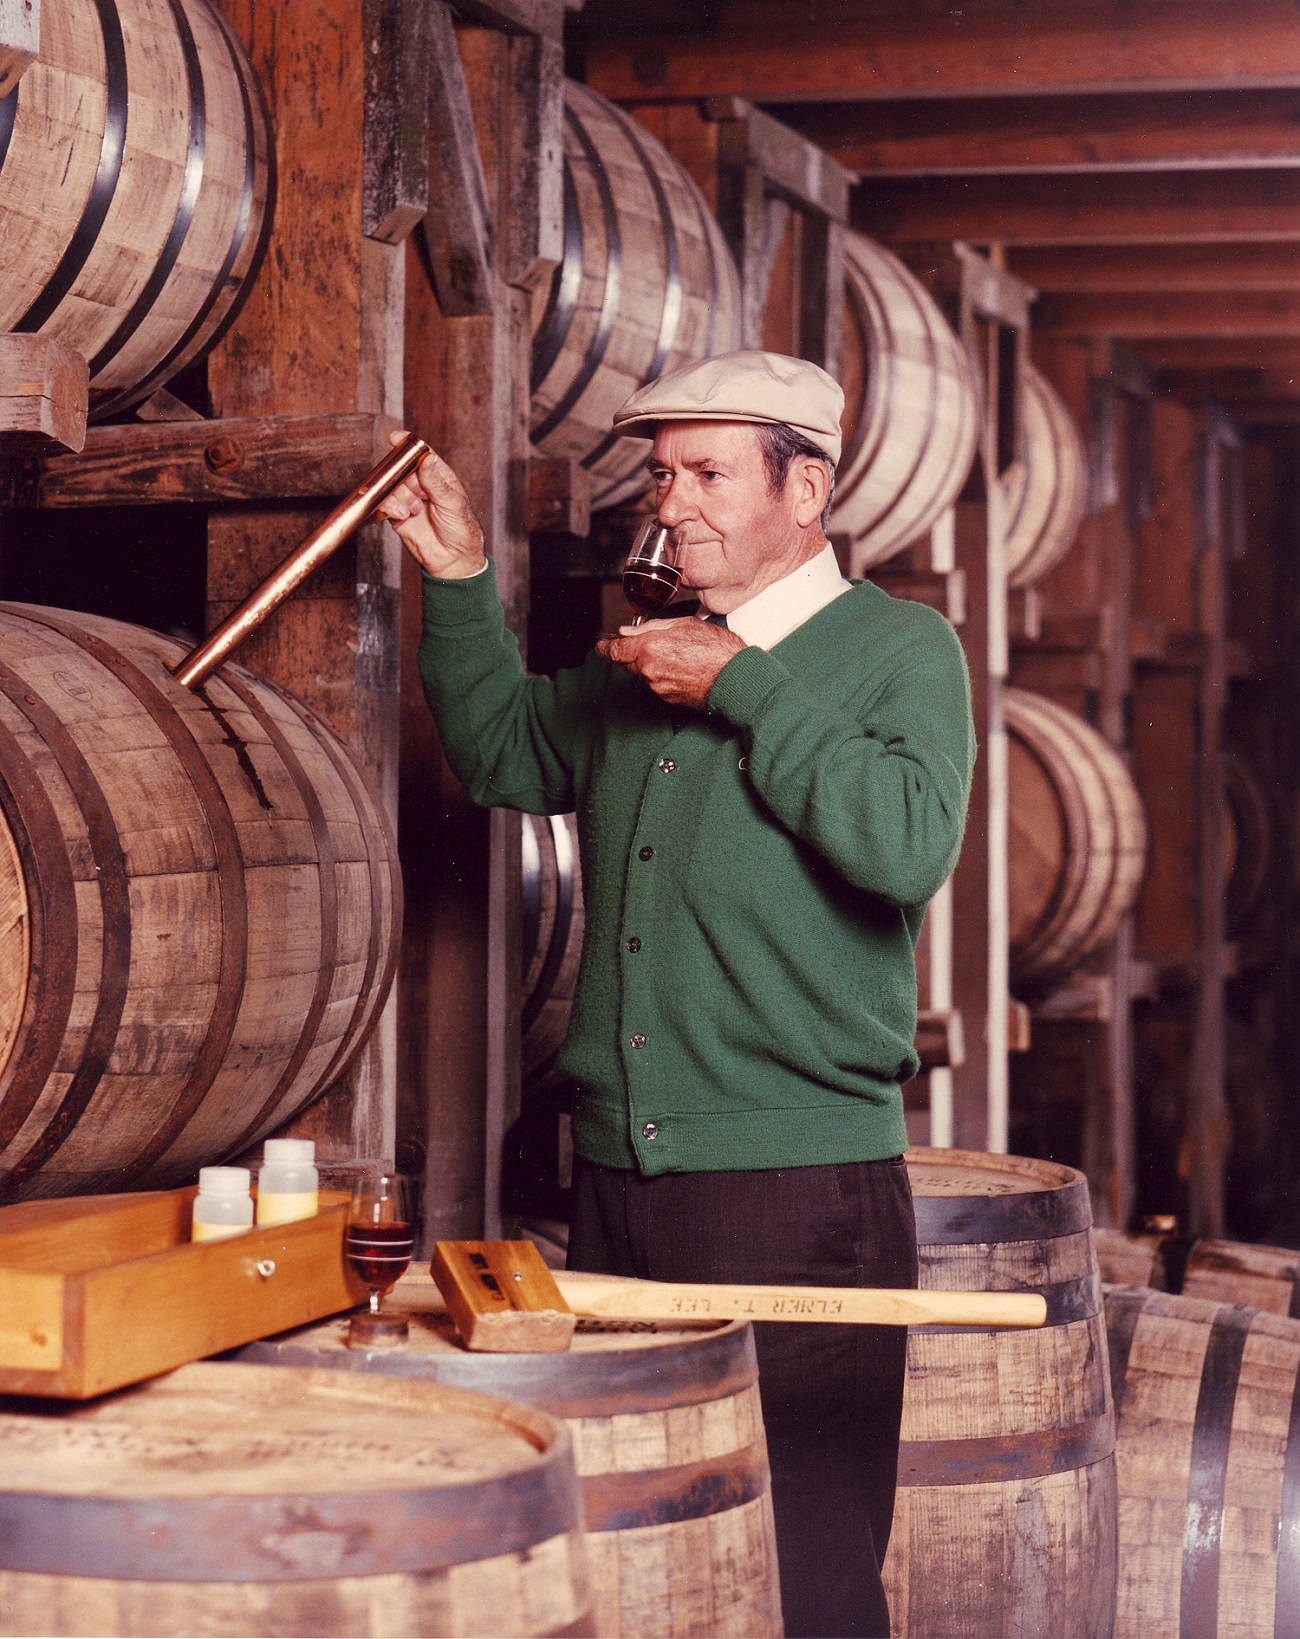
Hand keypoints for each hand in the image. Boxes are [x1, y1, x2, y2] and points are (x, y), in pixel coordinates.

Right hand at [376, 430, 486, 578]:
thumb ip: (436, 482)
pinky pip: (385, 503)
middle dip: (407, 479)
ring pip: (392, 486)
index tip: (396, 438)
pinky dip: (391, 506)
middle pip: (402, 469)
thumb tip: (427, 458)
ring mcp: (409, 499)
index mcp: (439, 477)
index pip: (422, 455)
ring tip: (416, 510)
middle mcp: (422, 486)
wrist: (453, 560)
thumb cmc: (462, 531)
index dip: (409, 446)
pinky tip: (403, 514)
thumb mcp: (453, 503)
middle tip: (419, 493)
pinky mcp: (398, 515)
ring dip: (402, 496)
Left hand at [596, 618, 745, 709]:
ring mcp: (657, 688)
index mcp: (649, 648)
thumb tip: (627, 631)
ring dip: (647, 665)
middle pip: (625, 664)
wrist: (735, 678)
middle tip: (640, 644)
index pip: (614, 651)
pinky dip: (660, 676)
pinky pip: (655, 685)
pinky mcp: (667, 699)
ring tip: (672, 654)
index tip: (601, 645)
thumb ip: (650, 628)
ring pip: (641, 674)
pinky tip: (679, 668)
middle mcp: (648, 671)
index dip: (604, 647)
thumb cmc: (716, 649)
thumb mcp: (683, 625)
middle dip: (628, 654)